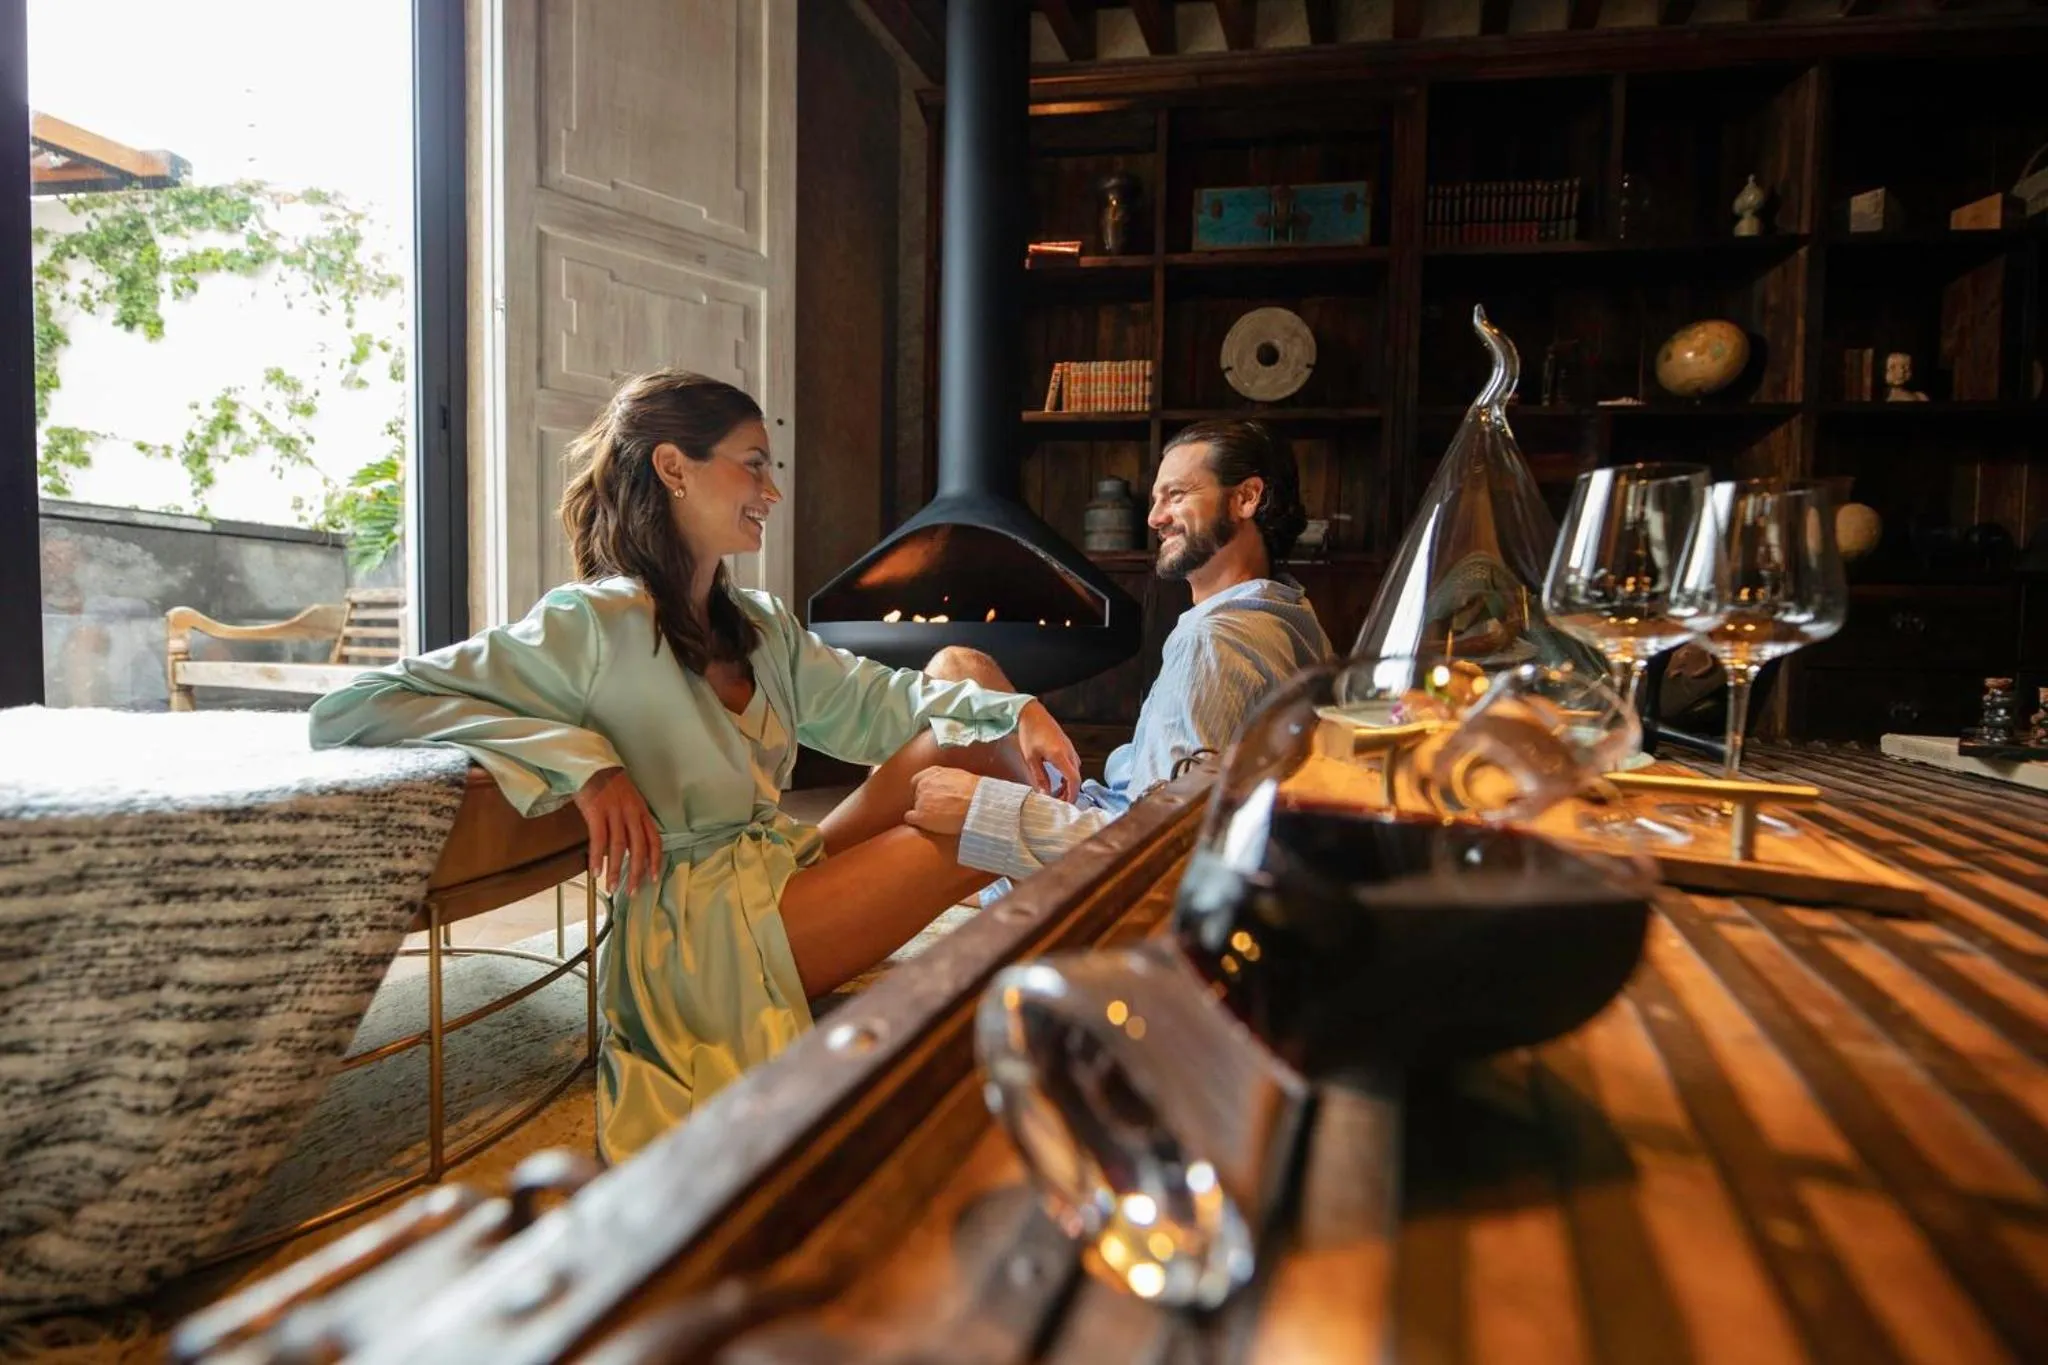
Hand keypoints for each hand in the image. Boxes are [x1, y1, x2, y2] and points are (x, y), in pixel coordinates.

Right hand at [573, 766, 662, 894]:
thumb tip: (627, 849)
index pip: (654, 840)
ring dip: (616, 870)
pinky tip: (596, 871)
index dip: (655, 861)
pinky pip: (599, 839)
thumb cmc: (609, 785)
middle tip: (632, 891)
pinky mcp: (597, 811)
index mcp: (642, 812)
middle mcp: (632, 813)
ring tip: (611, 887)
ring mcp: (615, 811)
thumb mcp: (628, 802)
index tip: (654, 878)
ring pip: (619, 847)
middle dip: (636, 872)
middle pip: (639, 848)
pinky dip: (598, 857)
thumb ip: (631, 822)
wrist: (593, 764)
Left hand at [904, 766, 979, 837]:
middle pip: (917, 795)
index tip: (929, 796)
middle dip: (925, 802)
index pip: (918, 780)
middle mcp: (924, 784)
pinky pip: (910, 818)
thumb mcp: (959, 776)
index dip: (923, 790)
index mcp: (933, 773)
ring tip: (938, 819)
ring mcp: (921, 800)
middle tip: (937, 809)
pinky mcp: (921, 816)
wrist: (978, 805)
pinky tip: (926, 825)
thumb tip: (946, 785)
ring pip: (915, 807)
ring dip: (924, 812)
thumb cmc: (975, 792)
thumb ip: (946, 778)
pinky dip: (917, 822)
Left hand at [1012, 699, 1081, 803]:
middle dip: (1069, 793)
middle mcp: (1069, 752)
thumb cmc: (1029, 733)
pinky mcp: (1068, 747)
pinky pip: (1073, 765)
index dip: (1072, 795)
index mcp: (1060, 755)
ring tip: (1055, 792)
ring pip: (1075, 772)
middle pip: (1076, 778)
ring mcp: (1070, 749)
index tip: (1065, 805)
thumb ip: (1040, 777)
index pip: (1074, 780)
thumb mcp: (1031, 758)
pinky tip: (1057, 779)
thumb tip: (1045, 794)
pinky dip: (1068, 775)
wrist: (1032, 714)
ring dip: (1068, 784)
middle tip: (1057, 801)